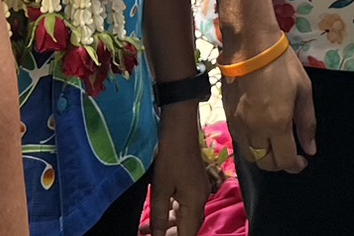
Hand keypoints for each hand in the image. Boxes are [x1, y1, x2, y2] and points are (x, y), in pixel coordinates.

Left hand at [146, 104, 210, 235]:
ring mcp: (200, 190)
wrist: (180, 128)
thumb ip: (159, 217)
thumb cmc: (169, 158)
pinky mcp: (195, 182)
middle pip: (190, 227)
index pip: (188, 234)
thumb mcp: (160, 189)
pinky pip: (187, 205)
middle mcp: (202, 199)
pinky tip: (162, 211)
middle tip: (152, 235)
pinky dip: (175, 212)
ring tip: (151, 228)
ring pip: (188, 216)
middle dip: (173, 234)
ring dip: (172, 224)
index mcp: (195, 204)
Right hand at [221, 47, 316, 173]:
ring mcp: (237, 124)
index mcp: (276, 124)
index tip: (302, 162)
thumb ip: (307, 123)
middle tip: (289, 154)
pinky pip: (239, 141)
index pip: (284, 160)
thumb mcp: (303, 90)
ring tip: (274, 144)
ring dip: (263, 156)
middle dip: (279, 164)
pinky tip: (260, 133)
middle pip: (264, 163)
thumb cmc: (282, 64)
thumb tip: (310, 148)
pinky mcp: (227, 116)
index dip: (295, 166)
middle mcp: (254, 130)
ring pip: (249, 155)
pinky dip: (251, 144)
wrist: (250, 45)